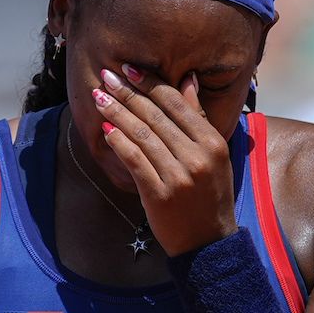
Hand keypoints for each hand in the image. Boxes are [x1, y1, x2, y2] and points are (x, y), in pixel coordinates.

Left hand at [90, 65, 237, 255]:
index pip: (177, 104)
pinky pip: (135, 161)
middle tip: (106, 76)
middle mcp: (197, 155)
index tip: (130, 69)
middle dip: (128, 93)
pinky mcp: (159, 194)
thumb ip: (199, 118)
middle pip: (156, 116)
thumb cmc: (210, 196)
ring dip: (117, 113)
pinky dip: (119, 143)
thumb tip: (188, 79)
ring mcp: (178, 176)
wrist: (208, 243)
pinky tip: (106, 129)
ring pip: (142, 135)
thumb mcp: (214, 155)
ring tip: (98, 97)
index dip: (151, 84)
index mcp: (212, 142)